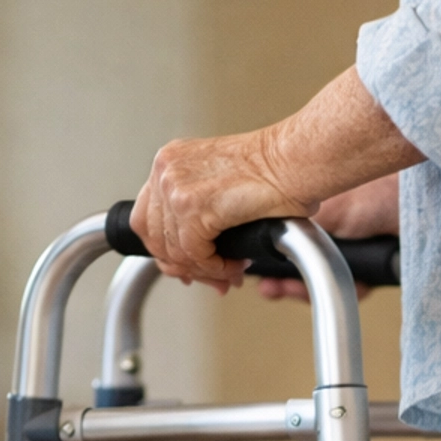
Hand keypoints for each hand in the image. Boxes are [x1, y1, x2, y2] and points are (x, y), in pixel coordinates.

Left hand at [131, 69, 419, 287]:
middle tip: (214, 278)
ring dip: (205, 271)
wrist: (293, 162)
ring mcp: (176, 187)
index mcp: (169, 162)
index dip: (167, 252)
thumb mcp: (218, 187)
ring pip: (174, 252)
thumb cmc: (272, 173)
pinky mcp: (194, 206)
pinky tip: (234, 265)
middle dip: (186, 268)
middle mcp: (167, 170)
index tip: (190, 267)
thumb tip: (189, 253)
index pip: (147, 219)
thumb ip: (195, 212)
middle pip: (155, 240)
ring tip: (229, 272)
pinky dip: (215, 268)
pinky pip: (195, 255)